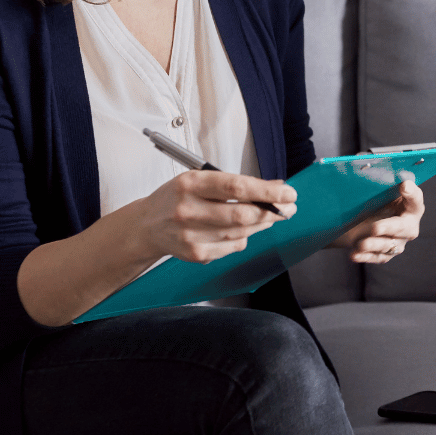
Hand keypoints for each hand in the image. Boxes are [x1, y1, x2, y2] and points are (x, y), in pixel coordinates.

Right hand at [133, 170, 296, 263]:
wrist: (146, 226)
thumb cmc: (178, 197)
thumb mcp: (201, 180)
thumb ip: (237, 183)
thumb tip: (275, 188)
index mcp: (190, 184)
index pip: (236, 187)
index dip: (267, 192)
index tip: (288, 193)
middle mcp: (188, 210)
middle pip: (241, 215)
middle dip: (272, 211)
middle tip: (289, 207)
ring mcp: (190, 236)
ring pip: (241, 232)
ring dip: (262, 224)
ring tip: (271, 215)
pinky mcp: (195, 254)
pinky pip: (233, 247)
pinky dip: (244, 238)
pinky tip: (243, 230)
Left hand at [332, 180, 423, 262]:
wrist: (358, 219)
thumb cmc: (372, 200)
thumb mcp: (374, 191)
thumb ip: (377, 182)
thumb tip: (366, 167)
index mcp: (409, 204)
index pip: (416, 199)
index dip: (412, 193)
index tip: (403, 185)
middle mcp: (408, 224)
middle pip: (404, 227)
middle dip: (389, 227)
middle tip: (375, 228)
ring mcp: (398, 241)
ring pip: (389, 245)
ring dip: (374, 244)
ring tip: (360, 243)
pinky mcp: (386, 254)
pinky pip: (378, 257)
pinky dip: (365, 256)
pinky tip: (354, 254)